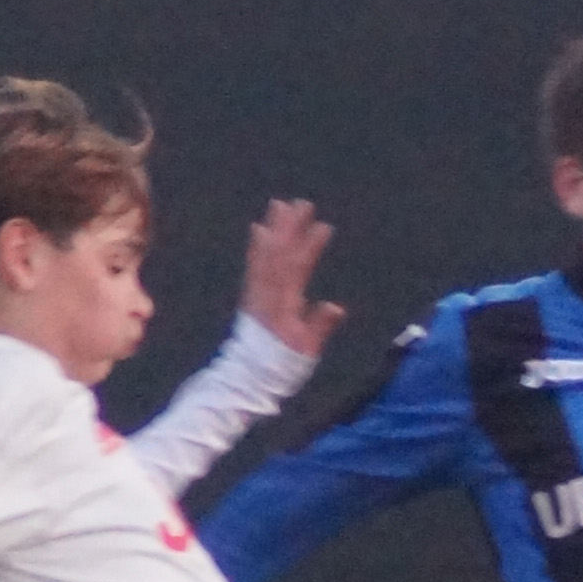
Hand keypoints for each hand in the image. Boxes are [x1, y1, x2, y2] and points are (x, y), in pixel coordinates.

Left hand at [241, 199, 345, 356]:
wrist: (247, 378)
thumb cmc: (280, 369)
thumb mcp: (304, 353)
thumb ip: (318, 328)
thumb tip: (335, 307)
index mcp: (282, 307)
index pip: (297, 271)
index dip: (309, 248)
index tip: (323, 227)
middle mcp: (266, 296)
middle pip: (278, 256)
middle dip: (289, 229)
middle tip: (300, 203)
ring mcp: (256, 295)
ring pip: (265, 256)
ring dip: (274, 230)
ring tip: (279, 206)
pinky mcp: (251, 297)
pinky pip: (254, 266)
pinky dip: (257, 246)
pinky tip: (259, 230)